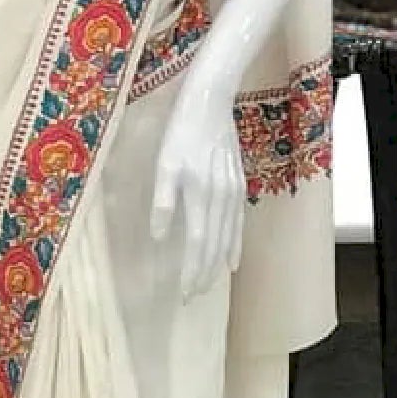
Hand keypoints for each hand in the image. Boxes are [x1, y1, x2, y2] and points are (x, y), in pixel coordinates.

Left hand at [150, 74, 245, 299]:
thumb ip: (163, 201)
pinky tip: (233, 260)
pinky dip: (235, 244)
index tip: (184, 293)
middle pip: (214, 245)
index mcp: (199, 194)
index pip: (196, 243)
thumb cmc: (181, 131)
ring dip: (218, 263)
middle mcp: (220, 198)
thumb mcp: (163, 164)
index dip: (191, 270)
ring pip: (228, 237)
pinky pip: (238, 222)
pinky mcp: (239, 184)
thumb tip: (157, 236)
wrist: (211, 101)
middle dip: (204, 274)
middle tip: (193, 296)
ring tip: (210, 285)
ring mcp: (233, 192)